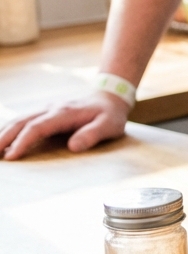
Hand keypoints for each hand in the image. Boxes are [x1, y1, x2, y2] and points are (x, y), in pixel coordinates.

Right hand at [0, 91, 130, 159]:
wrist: (110, 97)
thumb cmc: (110, 115)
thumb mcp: (109, 126)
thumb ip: (93, 135)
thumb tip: (73, 146)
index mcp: (65, 113)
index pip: (38, 127)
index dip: (23, 141)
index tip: (11, 156)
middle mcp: (52, 108)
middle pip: (22, 121)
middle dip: (4, 137)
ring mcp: (47, 109)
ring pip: (19, 119)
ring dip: (3, 133)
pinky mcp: (46, 112)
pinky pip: (24, 120)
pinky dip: (10, 129)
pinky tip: (3, 140)